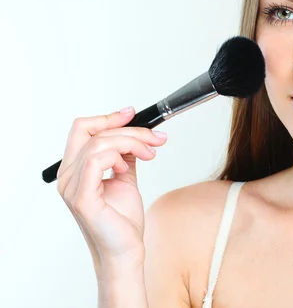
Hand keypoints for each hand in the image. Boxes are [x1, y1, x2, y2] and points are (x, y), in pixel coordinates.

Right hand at [56, 106, 167, 270]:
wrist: (126, 250)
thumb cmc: (123, 220)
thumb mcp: (126, 177)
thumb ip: (125, 155)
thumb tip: (135, 134)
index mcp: (75, 169)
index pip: (82, 129)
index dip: (108, 117)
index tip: (132, 113)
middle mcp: (68, 176)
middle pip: (92, 132)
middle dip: (129, 130)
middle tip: (154, 138)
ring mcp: (71, 187)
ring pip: (99, 144)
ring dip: (131, 143)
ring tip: (149, 154)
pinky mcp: (82, 198)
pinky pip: (95, 161)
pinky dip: (117, 157)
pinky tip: (126, 168)